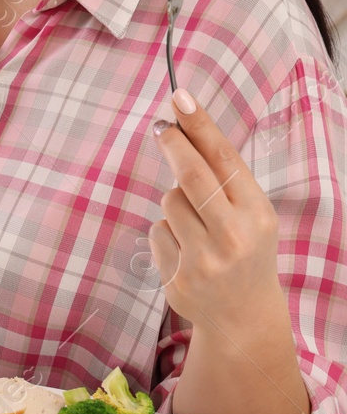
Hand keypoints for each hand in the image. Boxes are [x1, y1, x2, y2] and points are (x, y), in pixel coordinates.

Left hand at [148, 88, 284, 331]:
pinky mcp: (178, 278)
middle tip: (161, 127)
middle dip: (173, 144)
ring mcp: (204, 260)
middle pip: (191, 175)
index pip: (225, 159)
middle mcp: (234, 237)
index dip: (200, 126)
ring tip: (197, 228)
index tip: (180, 98)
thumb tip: (179, 128)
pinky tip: (187, 254)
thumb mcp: (250, 213)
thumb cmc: (244, 249)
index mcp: (257, 215)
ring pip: (169, 201)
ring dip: (175, 204)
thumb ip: (223, 179)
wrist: (243, 315)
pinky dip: (167, 234)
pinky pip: (157, 231)